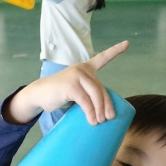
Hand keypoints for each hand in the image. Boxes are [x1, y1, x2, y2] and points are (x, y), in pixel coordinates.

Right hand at [4, 40, 129, 125]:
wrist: (38, 94)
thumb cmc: (57, 94)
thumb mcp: (75, 91)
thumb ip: (87, 94)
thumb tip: (101, 113)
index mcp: (85, 68)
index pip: (102, 58)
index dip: (115, 50)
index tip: (127, 44)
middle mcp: (82, 69)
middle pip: (100, 88)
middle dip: (107, 104)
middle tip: (110, 117)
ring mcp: (76, 76)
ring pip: (95, 94)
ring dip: (99, 110)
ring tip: (100, 121)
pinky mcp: (71, 86)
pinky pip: (85, 101)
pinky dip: (90, 112)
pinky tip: (92, 120)